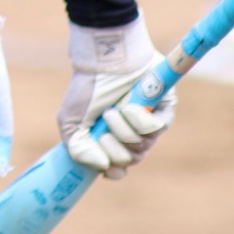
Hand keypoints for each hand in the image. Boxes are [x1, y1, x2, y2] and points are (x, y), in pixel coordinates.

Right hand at [58, 16, 174, 177]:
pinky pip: (156, 129)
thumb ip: (78, 149)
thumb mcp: (71, 122)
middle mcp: (130, 135)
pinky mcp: (163, 112)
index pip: (117, 170)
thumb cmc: (87, 90)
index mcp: (109, 140)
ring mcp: (147, 125)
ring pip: (143, 146)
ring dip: (124, 130)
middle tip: (104, 128)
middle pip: (130, 160)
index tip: (104, 163)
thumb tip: (102, 166)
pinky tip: (130, 106)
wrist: (103, 62)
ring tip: (114, 110)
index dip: (112, 170)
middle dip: (114, 147)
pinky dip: (140, 120)